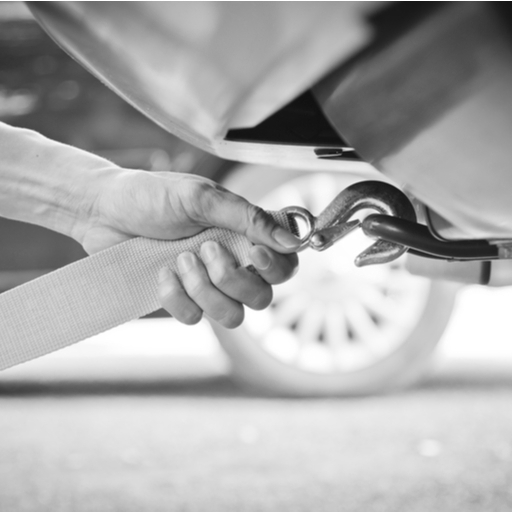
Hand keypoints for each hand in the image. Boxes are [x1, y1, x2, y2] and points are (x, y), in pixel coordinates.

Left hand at [77, 169, 299, 327]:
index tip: (254, 253)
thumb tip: (291, 240)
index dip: (276, 268)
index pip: (285, 266)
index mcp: (244, 235)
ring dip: (205, 290)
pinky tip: (161, 273)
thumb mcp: (202, 197)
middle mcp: (233, 263)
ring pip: (232, 317)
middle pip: (262, 298)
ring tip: (180, 259)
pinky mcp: (183, 301)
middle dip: (232, 279)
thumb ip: (248, 218)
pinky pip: (194, 319)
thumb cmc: (153, 196)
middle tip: (204, 248)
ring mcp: (208, 286)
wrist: (104, 211)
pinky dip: (176, 298)